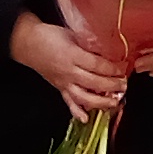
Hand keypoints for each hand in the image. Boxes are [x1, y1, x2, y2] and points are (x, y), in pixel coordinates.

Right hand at [12, 12, 127, 125]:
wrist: (28, 44)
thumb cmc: (50, 36)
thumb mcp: (72, 34)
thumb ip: (89, 43)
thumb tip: (109, 50)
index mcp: (72, 55)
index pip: (96, 65)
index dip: (112, 69)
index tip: (122, 69)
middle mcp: (68, 71)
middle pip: (94, 82)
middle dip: (112, 86)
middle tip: (124, 85)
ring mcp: (63, 82)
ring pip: (84, 97)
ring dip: (101, 102)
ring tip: (114, 102)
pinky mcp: (59, 88)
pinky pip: (68, 102)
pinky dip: (77, 112)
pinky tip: (86, 118)